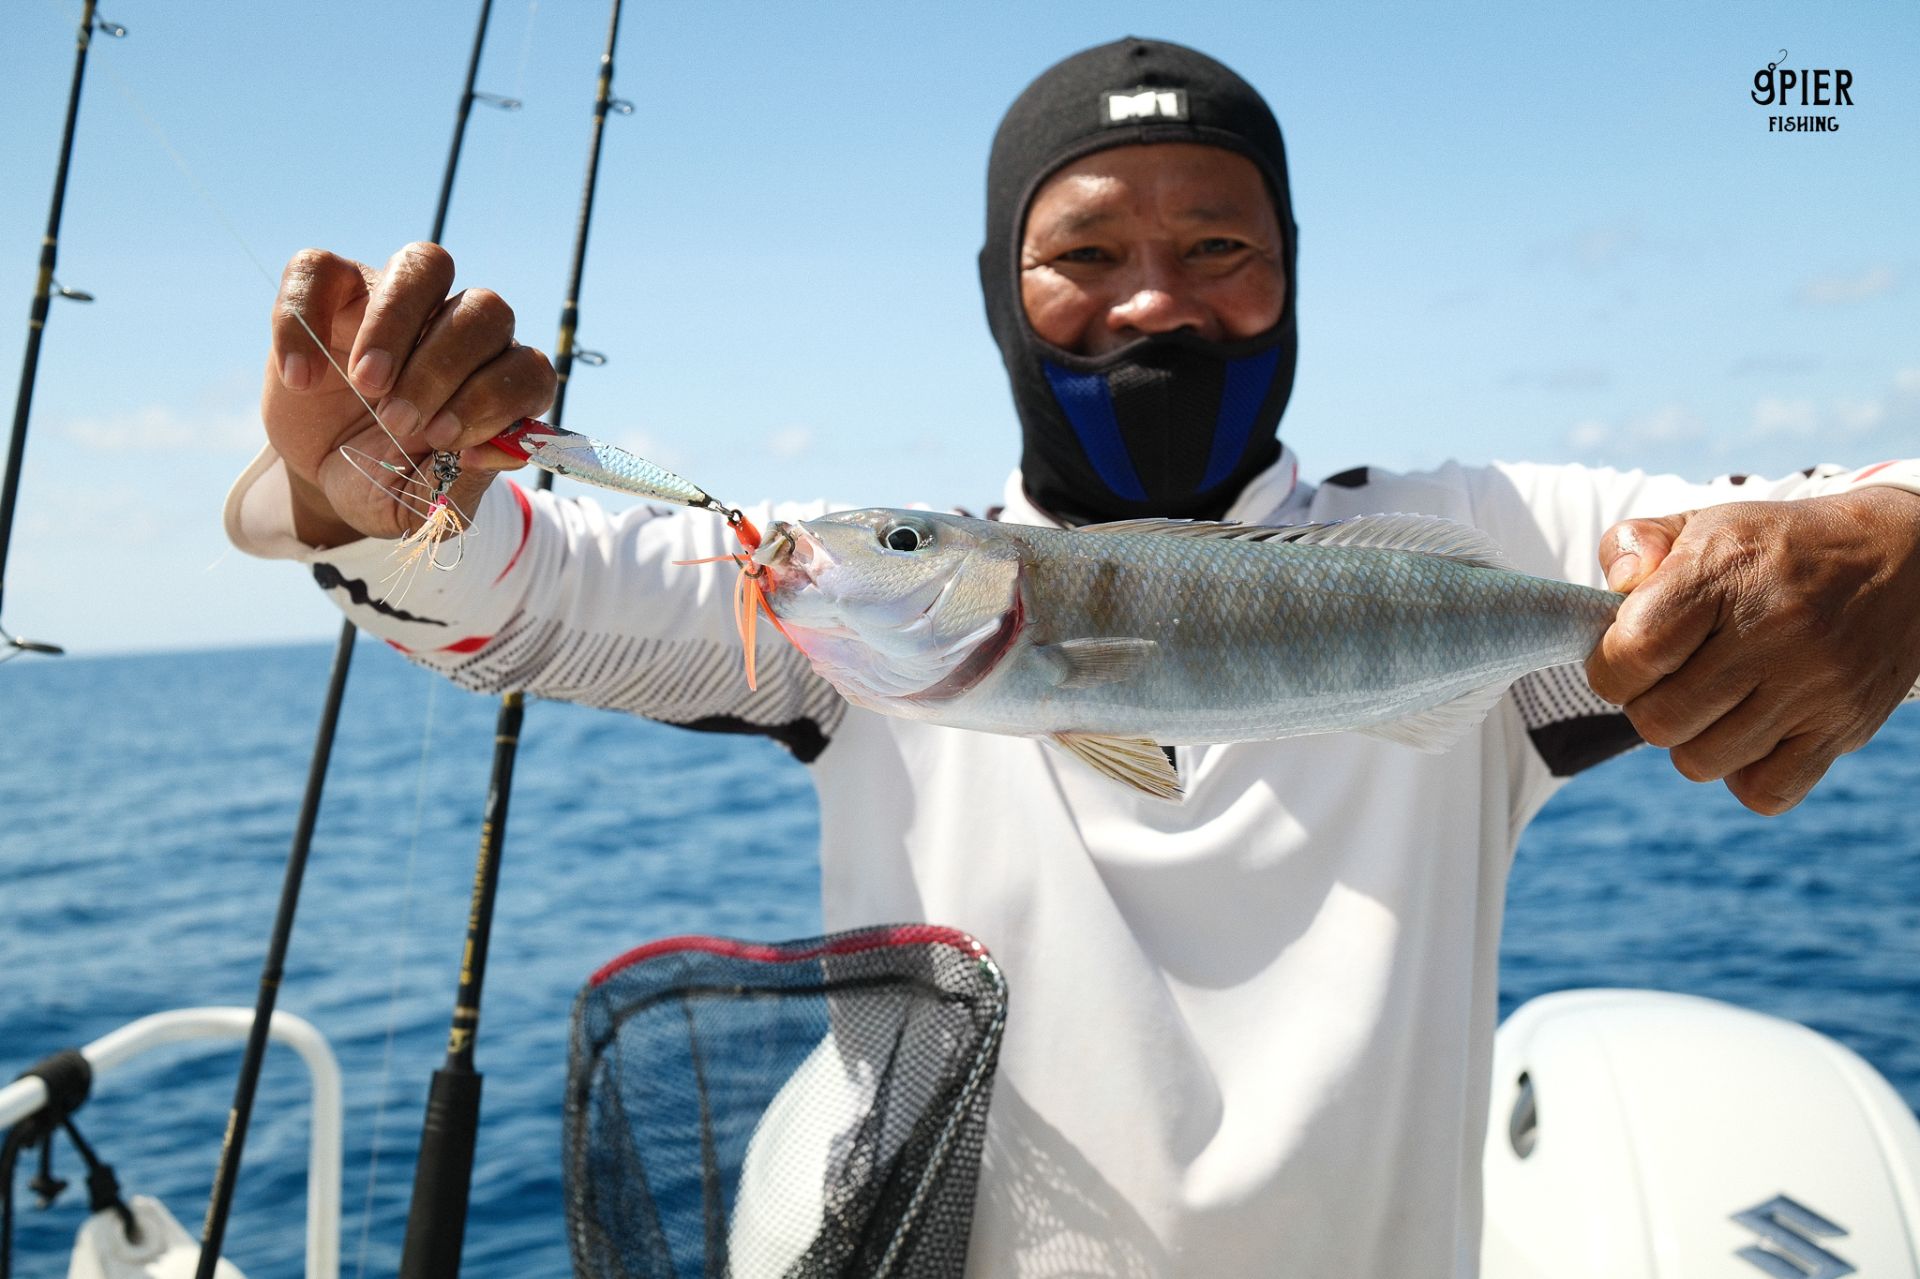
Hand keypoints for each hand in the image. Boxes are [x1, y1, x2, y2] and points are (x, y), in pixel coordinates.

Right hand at [261, 243, 554, 546]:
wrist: (323, 471)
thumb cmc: (385, 479)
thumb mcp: (417, 503)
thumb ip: (459, 487)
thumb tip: (498, 454)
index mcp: (494, 382)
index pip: (528, 369)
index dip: (497, 399)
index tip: (446, 441)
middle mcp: (457, 330)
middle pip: (486, 311)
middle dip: (444, 368)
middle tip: (400, 420)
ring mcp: (398, 300)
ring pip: (426, 265)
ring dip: (397, 324)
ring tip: (367, 384)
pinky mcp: (333, 288)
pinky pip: (321, 269)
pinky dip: (305, 319)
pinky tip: (301, 379)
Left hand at [1586, 489, 1919, 813]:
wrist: (1905, 557)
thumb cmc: (1778, 547)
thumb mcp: (1704, 523)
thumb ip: (1633, 542)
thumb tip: (1618, 583)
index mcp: (1727, 572)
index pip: (1634, 651)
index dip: (1611, 666)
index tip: (1627, 656)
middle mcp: (1775, 630)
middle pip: (1659, 719)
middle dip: (1646, 705)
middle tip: (1670, 679)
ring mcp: (1814, 685)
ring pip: (1702, 761)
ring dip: (1690, 739)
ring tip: (1711, 701)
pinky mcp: (1844, 727)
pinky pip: (1765, 791)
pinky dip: (1744, 773)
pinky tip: (1749, 732)